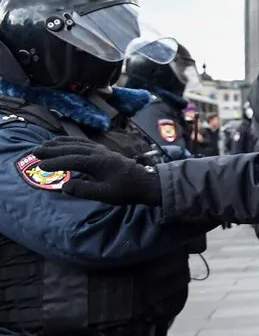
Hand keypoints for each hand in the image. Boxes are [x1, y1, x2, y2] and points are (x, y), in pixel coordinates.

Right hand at [30, 138, 161, 204]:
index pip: (72, 161)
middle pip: (72, 149)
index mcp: (98, 163)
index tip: (40, 166)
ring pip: (77, 144)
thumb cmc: (127, 190)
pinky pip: (85, 143)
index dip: (55, 163)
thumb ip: (85, 190)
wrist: (147, 182)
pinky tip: (65, 142)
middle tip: (35, 151)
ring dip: (61, 144)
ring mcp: (102, 150)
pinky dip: (72, 141)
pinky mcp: (105, 151)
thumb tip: (64, 186)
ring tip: (45, 144)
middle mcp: (99, 153)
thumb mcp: (106, 194)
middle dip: (53, 150)